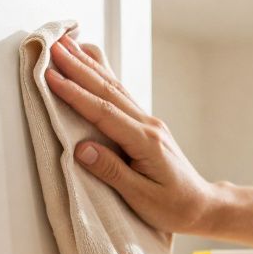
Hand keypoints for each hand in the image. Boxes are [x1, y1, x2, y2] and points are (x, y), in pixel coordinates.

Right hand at [44, 35, 221, 233]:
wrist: (201, 205)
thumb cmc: (174, 207)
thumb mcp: (141, 197)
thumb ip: (111, 172)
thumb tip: (81, 149)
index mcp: (146, 141)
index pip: (104, 112)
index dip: (75, 93)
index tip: (51, 75)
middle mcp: (147, 125)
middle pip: (108, 90)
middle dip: (78, 67)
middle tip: (53, 46)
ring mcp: (148, 122)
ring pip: (114, 88)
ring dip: (88, 65)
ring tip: (66, 45)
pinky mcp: (145, 126)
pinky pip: (120, 95)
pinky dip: (102, 76)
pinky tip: (91, 64)